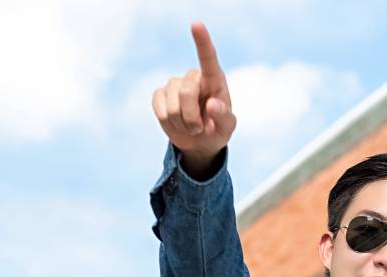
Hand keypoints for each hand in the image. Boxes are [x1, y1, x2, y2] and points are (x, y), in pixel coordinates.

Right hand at [151, 22, 236, 177]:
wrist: (199, 142)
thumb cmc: (217, 130)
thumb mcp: (227, 128)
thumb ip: (223, 116)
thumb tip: (212, 104)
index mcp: (214, 79)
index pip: (208, 57)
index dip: (202, 41)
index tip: (196, 24)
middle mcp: (193, 77)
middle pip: (186, 92)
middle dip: (191, 117)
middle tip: (199, 128)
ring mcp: (174, 84)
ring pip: (172, 104)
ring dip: (182, 122)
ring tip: (190, 126)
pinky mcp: (160, 94)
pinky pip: (159, 108)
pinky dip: (169, 122)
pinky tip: (177, 123)